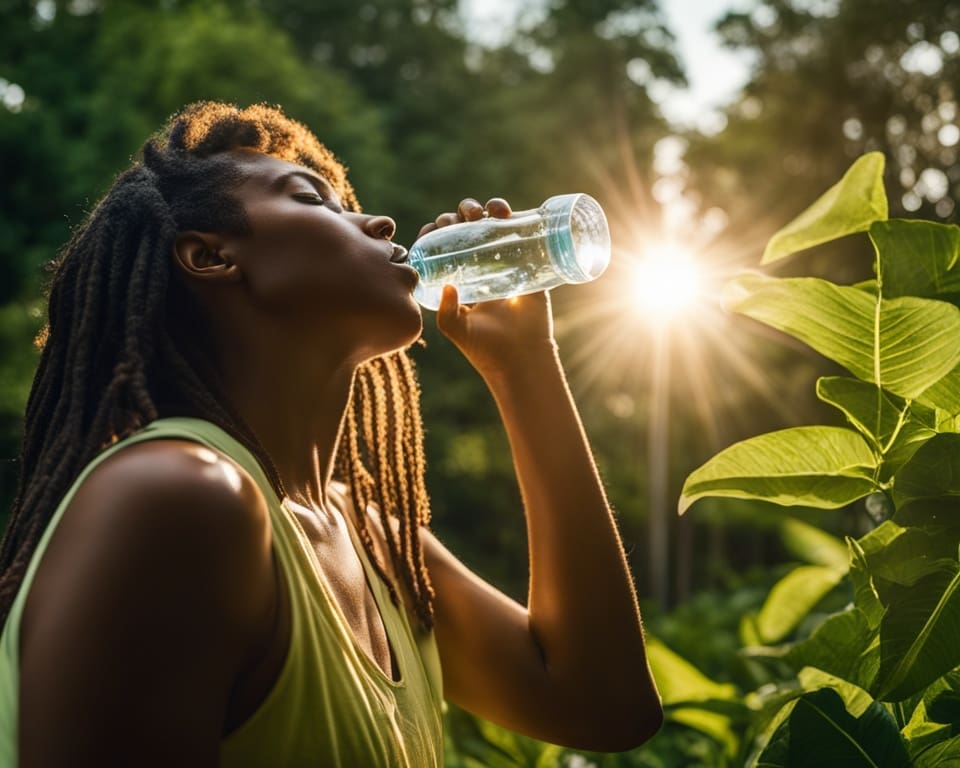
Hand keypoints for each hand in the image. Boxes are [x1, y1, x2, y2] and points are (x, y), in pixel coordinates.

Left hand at [421, 197, 556, 379]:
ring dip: (482, 207)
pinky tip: (502, 212)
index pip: (443, 245)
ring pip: (490, 223)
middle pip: (466, 228)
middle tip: (459, 221)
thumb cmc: (486, 348)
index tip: (434, 230)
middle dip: (458, 215)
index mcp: (458, 276)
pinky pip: (519, 228)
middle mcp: (479, 265)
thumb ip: (446, 312)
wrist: (522, 358)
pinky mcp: (528, 259)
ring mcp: (504, 260)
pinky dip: (508, 214)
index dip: (437, 232)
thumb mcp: (457, 329)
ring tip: (481, 214)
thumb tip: (446, 285)